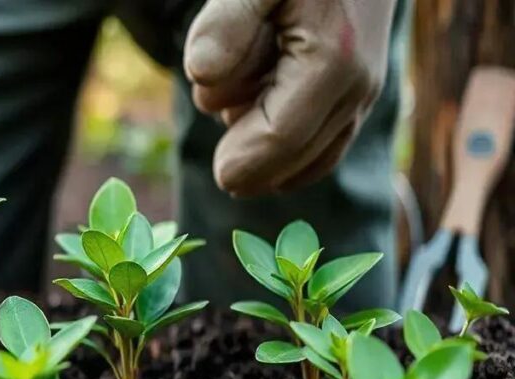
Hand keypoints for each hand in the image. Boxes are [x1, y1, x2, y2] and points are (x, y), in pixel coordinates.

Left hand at [184, 0, 397, 195]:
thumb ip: (226, 23)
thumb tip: (202, 74)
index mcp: (332, 60)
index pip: (279, 139)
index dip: (243, 163)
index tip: (217, 170)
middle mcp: (357, 87)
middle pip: (290, 159)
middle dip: (248, 145)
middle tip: (221, 93)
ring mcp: (361, 95)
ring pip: (300, 155)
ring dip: (263, 128)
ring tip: (254, 62)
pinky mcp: (355, 100)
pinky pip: (318, 152)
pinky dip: (282, 142)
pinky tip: (256, 111)